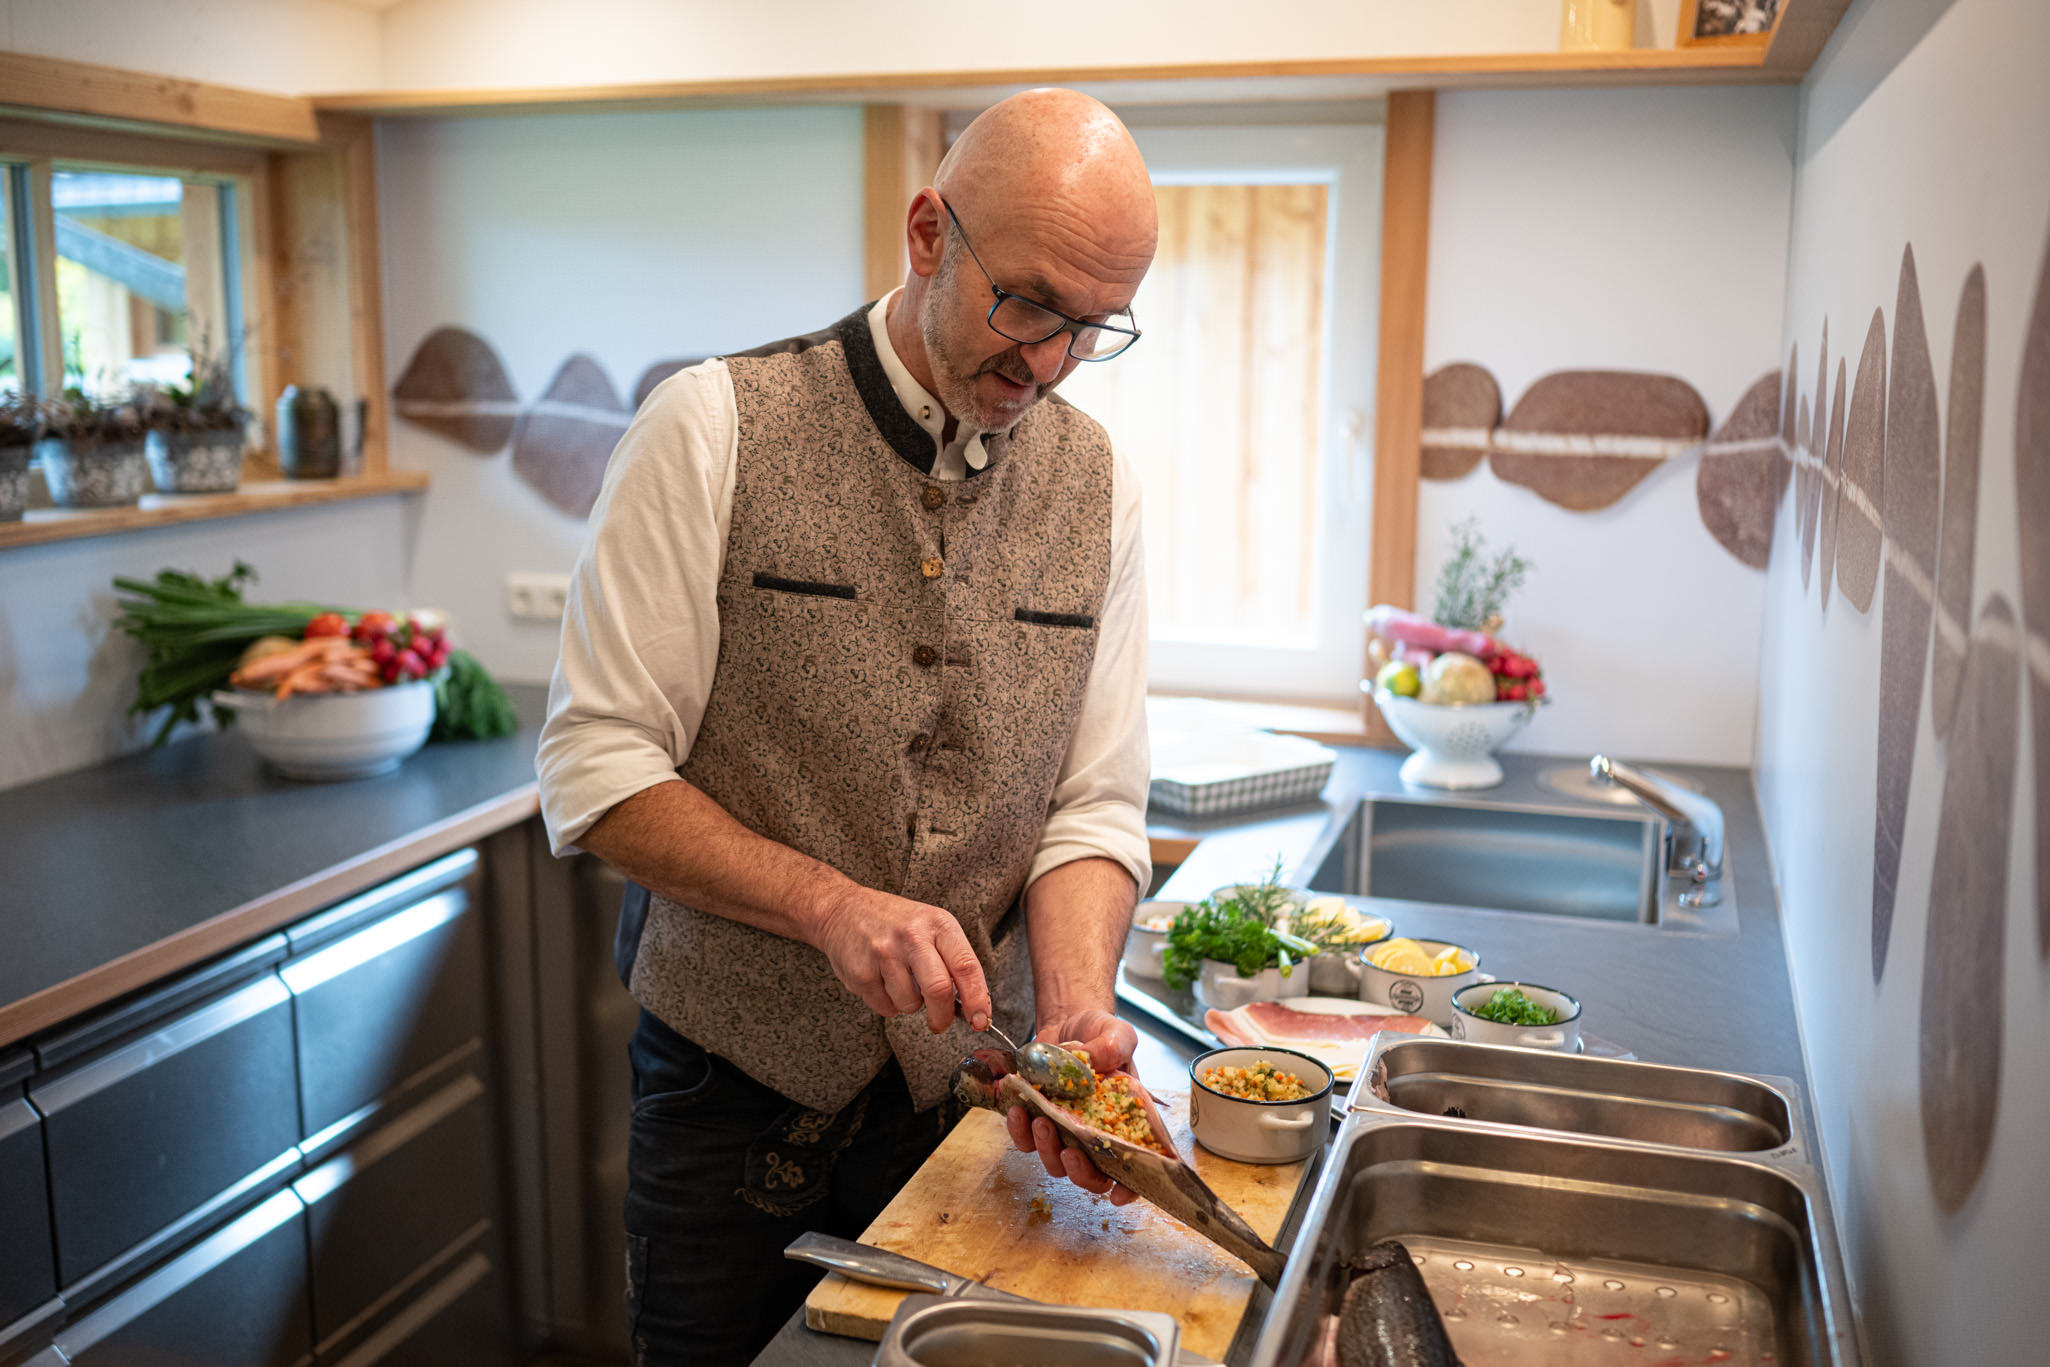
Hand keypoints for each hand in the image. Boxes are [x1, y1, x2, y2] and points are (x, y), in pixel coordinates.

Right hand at [809, 885, 991, 1033]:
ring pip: (910, 1004)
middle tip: (940, 1023)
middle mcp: (912, 936)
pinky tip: (881, 981)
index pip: (966, 966)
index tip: (981, 1020)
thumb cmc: (895, 923)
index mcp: (938, 924)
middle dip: (943, 1017)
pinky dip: (888, 1004)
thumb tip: (972, 1006)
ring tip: (901, 982)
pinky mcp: (861, 972)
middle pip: (939, 990)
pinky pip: (885, 1008)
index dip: (978, 999)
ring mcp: (884, 953)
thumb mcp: (931, 926)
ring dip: (910, 1005)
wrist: (843, 910)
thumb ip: (952, 960)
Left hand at [1004, 1008, 1140, 1205]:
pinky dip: (1019, 1131)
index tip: (1117, 1195)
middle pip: (1091, 1175)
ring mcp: (1065, 1131)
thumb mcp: (1118, 1033)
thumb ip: (1115, 1046)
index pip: (1134, 1165)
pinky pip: (1025, 1139)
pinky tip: (1016, 1110)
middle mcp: (1096, 1134)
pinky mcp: (1038, 1120)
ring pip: (1054, 1162)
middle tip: (1069, 1151)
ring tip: (1041, 1121)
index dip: (1128, 1188)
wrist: (1069, 1023)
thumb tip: (1097, 1064)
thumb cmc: (1101, 1034)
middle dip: (1079, 1173)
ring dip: (1046, 1150)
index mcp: (1126, 1121)